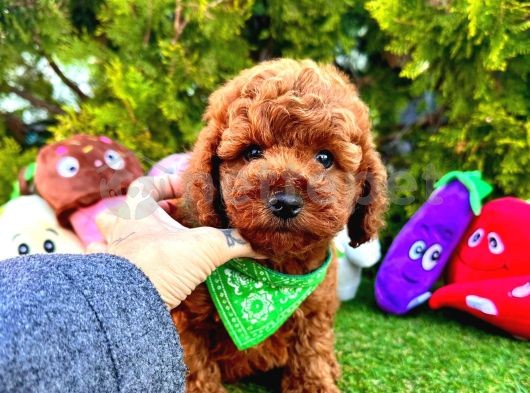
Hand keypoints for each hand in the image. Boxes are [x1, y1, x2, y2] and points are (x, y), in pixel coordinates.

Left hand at [90, 175, 262, 309]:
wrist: (128, 304)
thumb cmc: (162, 263)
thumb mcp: (204, 248)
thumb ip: (233, 244)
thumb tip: (262, 247)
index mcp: (138, 212)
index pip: (146, 184)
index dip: (165, 182)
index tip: (185, 190)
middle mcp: (119, 230)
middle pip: (119, 210)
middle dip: (139, 213)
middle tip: (163, 220)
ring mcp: (109, 255)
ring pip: (105, 238)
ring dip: (119, 238)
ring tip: (141, 243)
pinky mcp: (105, 281)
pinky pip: (102, 268)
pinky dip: (112, 268)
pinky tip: (127, 273)